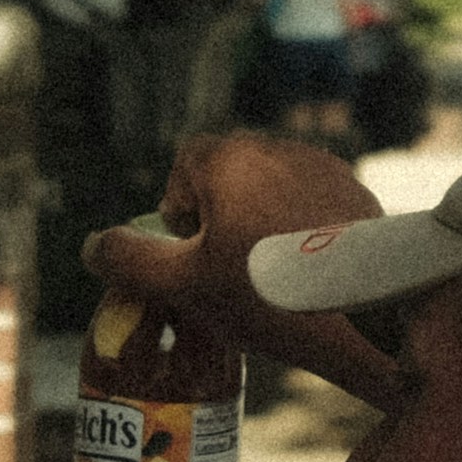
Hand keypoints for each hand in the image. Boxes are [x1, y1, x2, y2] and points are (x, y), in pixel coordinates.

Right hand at [87, 134, 399, 404]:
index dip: (180, 216)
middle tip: (230, 277)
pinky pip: (308, 204)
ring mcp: (322, 166)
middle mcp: (276, 148)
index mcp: (230, 157)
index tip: (195, 259)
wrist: (369, 314)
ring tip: (271, 281)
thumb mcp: (184, 286)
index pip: (184, 168)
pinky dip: (297, 232)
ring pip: (269, 191)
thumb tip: (93, 246)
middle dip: (219, 222)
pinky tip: (307, 276)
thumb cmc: (268, 296)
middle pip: (227, 178)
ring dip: (258, 226)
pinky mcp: (356, 191)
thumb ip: (129, 262)